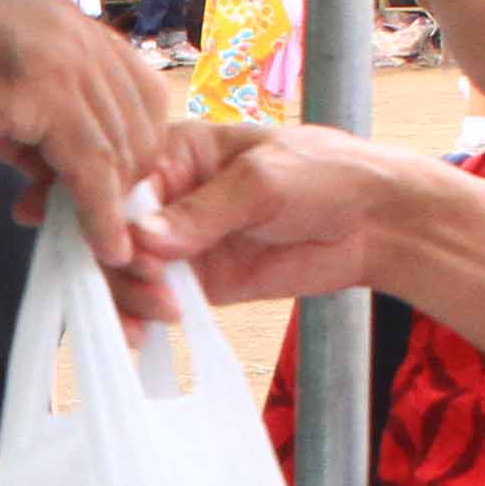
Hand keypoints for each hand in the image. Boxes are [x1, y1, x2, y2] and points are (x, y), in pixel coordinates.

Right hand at [0, 0, 170, 257]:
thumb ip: (36, 128)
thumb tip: (59, 181)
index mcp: (67, 23)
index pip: (139, 88)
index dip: (135, 146)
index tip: (108, 190)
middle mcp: (75, 31)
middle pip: (142, 119)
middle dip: (127, 181)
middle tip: (94, 221)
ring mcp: (62, 56)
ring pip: (122, 146)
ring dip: (114, 204)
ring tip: (88, 240)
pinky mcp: (42, 90)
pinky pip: (93, 166)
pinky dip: (101, 213)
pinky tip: (101, 245)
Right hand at [124, 120, 432, 311]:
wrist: (374, 223)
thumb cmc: (325, 175)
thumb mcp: (262, 182)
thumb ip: (204, 212)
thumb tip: (145, 238)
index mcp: (177, 151)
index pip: (120, 183)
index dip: (110, 217)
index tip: (126, 249)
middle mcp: (169, 196)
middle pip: (114, 232)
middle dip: (121, 264)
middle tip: (153, 286)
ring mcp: (180, 243)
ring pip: (127, 272)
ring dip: (130, 296)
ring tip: (164, 312)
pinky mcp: (197, 283)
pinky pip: (154, 301)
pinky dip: (142, 318)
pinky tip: (142, 334)